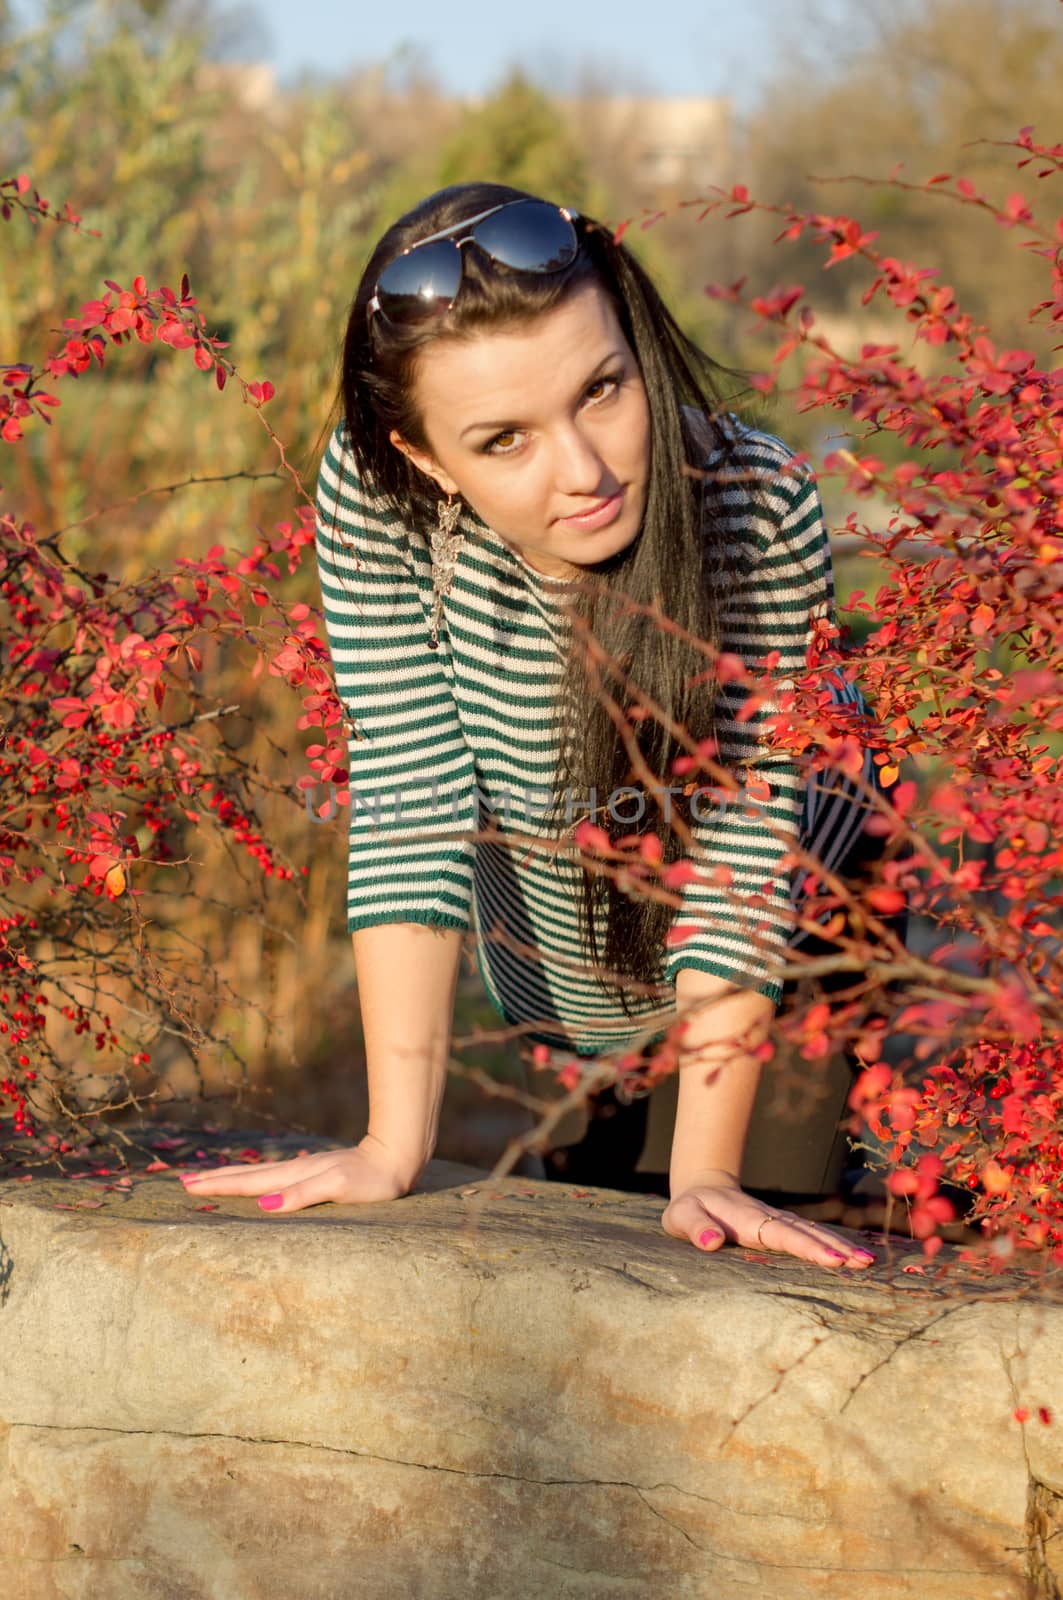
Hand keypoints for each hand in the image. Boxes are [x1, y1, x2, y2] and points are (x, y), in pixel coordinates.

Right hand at [177, 1133, 419, 1213]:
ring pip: (259, 1175)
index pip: (248, 1183)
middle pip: (247, 1175)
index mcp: (295, 1176)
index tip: (187, 1185)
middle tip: (183, 1181)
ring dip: (231, 1178)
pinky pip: (274, 1178)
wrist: (397, 1159)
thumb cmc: (372, 1180)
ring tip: (208, 1179)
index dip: (217, 1186)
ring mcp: (305, 1171)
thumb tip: (265, 1205)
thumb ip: (302, 1194)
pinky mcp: (316, 1174)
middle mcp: (295, 1171)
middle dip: (215, 1179)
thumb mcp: (338, 1188)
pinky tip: (257, 1184)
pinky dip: (256, 1181)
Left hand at [662, 1175, 875, 1269]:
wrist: (701, 1187)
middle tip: (865, 1263)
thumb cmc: (690, 1208)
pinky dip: (832, 1244)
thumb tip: (711, 1242)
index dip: (808, 1247)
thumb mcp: (682, 1217)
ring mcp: (778, 1221)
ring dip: (840, 1246)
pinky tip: (851, 1255)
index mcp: (749, 1220)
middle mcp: (769, 1218)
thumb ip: (696, 1227)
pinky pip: (810, 1234)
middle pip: (807, 1233)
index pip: (783, 1234)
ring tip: (867, 1261)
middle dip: (836, 1248)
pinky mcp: (781, 1226)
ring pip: (813, 1232)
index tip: (833, 1260)